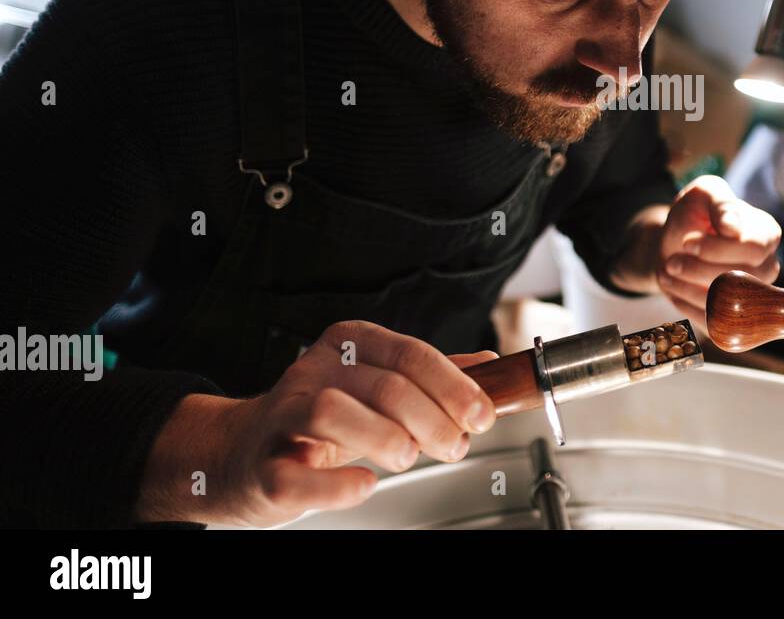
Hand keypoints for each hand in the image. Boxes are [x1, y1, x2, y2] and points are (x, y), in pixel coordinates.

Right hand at [135, 321, 498, 526]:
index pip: (411, 354)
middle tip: (454, 445)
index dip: (454, 386)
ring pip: (333, 411)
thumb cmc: (320, 423)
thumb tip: (492, 369)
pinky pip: (296, 474)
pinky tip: (364, 484)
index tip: (482, 414)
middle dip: (432, 419)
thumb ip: (434, 379)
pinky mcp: (263, 466)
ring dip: (385, 437)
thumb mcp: (379, 389)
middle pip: (384, 384)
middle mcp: (315, 371)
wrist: (244, 455)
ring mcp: (284, 416)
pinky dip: (336, 483)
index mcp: (350, 346)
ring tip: (408, 457)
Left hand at [655, 175, 781, 325]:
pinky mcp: (736, 319)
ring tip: (666, 272)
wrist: (677, 243)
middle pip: (743, 279)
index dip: (717, 249)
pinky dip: (688, 307)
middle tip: (671, 261)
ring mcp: (754, 296)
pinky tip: (673, 288)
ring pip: (730, 305)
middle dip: (700, 271)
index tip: (687, 241)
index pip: (753, 249)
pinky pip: (717, 324)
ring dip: (690, 290)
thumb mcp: (704, 195)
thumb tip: (732, 228)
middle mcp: (768, 267)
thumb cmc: (695, 214)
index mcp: (767, 234)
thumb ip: (720, 205)